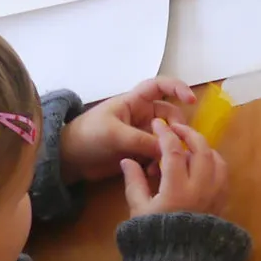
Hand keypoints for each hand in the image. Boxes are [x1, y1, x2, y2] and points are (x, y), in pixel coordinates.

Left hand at [59, 78, 195, 182]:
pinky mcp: (139, 152)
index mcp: (134, 101)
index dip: (177, 88)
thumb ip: (141, 140)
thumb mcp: (114, 135)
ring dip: (167, 150)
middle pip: (170, 117)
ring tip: (161, 165)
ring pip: (165, 138)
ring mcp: (141, 135)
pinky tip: (152, 173)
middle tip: (177, 146)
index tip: (191, 99)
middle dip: (175, 130)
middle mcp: (142, 115)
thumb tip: (168, 149)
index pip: (159, 86)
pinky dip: (159, 163)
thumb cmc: (88, 136)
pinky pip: (157, 155)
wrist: (69, 161)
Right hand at [122, 118, 230, 218]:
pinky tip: (204, 163)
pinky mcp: (223, 202)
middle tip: (176, 128)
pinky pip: (223, 174)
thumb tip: (127, 160)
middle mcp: (200, 187)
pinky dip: (214, 162)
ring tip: (190, 144)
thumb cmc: (154, 237)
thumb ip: (134, 182)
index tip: (159, 124)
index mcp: (177, 188)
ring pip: (216, 159)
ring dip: (204, 147)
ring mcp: (215, 195)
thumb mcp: (138, 210)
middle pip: (201, 149)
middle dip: (189, 134)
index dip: (165, 134)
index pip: (173, 151)